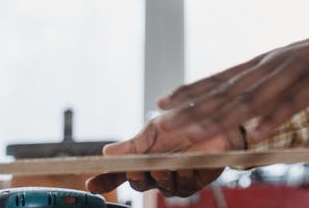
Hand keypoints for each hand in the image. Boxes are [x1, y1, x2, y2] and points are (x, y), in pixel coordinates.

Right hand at [85, 120, 242, 196]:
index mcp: (142, 160)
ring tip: (159, 167)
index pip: (118, 174)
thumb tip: (106, 152)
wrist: (217, 123)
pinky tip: (182, 167)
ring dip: (158, 177)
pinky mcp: (193, 183)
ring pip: (160, 186)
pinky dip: (182, 176)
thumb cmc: (183, 124)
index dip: (104, 180)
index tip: (91, 182)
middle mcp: (155, 173)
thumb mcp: (154, 130)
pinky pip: (184, 185)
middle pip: (138, 183)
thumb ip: (132, 145)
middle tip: (134, 170)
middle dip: (135, 177)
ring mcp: (173, 179)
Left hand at [155, 24, 308, 146]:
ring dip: (221, 119)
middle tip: (163, 124)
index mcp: (266, 62)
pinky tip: (255, 136)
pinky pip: (291, 104)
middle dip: (193, 109)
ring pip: (251, 99)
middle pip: (228, 90)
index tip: (161, 104)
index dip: (191, 91)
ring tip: (195, 135)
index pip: (221, 77)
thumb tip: (248, 102)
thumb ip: (271, 83)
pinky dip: (271, 120)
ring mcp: (294, 72)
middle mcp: (273, 65)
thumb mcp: (295, 69)